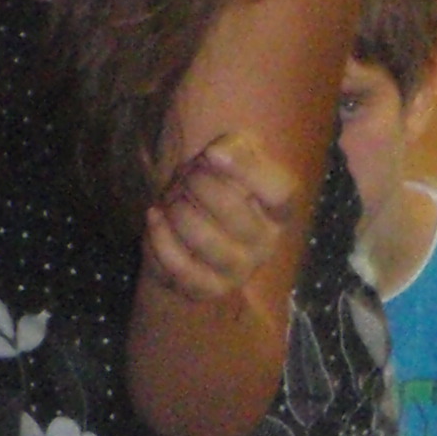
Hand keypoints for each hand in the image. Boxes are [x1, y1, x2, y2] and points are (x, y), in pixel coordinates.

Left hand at [143, 128, 300, 308]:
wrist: (190, 237)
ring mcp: (238, 270)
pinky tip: (154, 217)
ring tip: (171, 200)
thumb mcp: (230, 158)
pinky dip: (158, 235)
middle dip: (196, 183)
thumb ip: (234, 147)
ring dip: (176, 209)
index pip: (281, 193)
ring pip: (201, 237)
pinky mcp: (208, 288)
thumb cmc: (213, 189)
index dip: (247, 169)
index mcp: (278, 211)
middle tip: (185, 176)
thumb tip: (218, 154)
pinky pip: (178, 264)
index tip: (212, 152)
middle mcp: (266, 243)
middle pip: (232, 209)